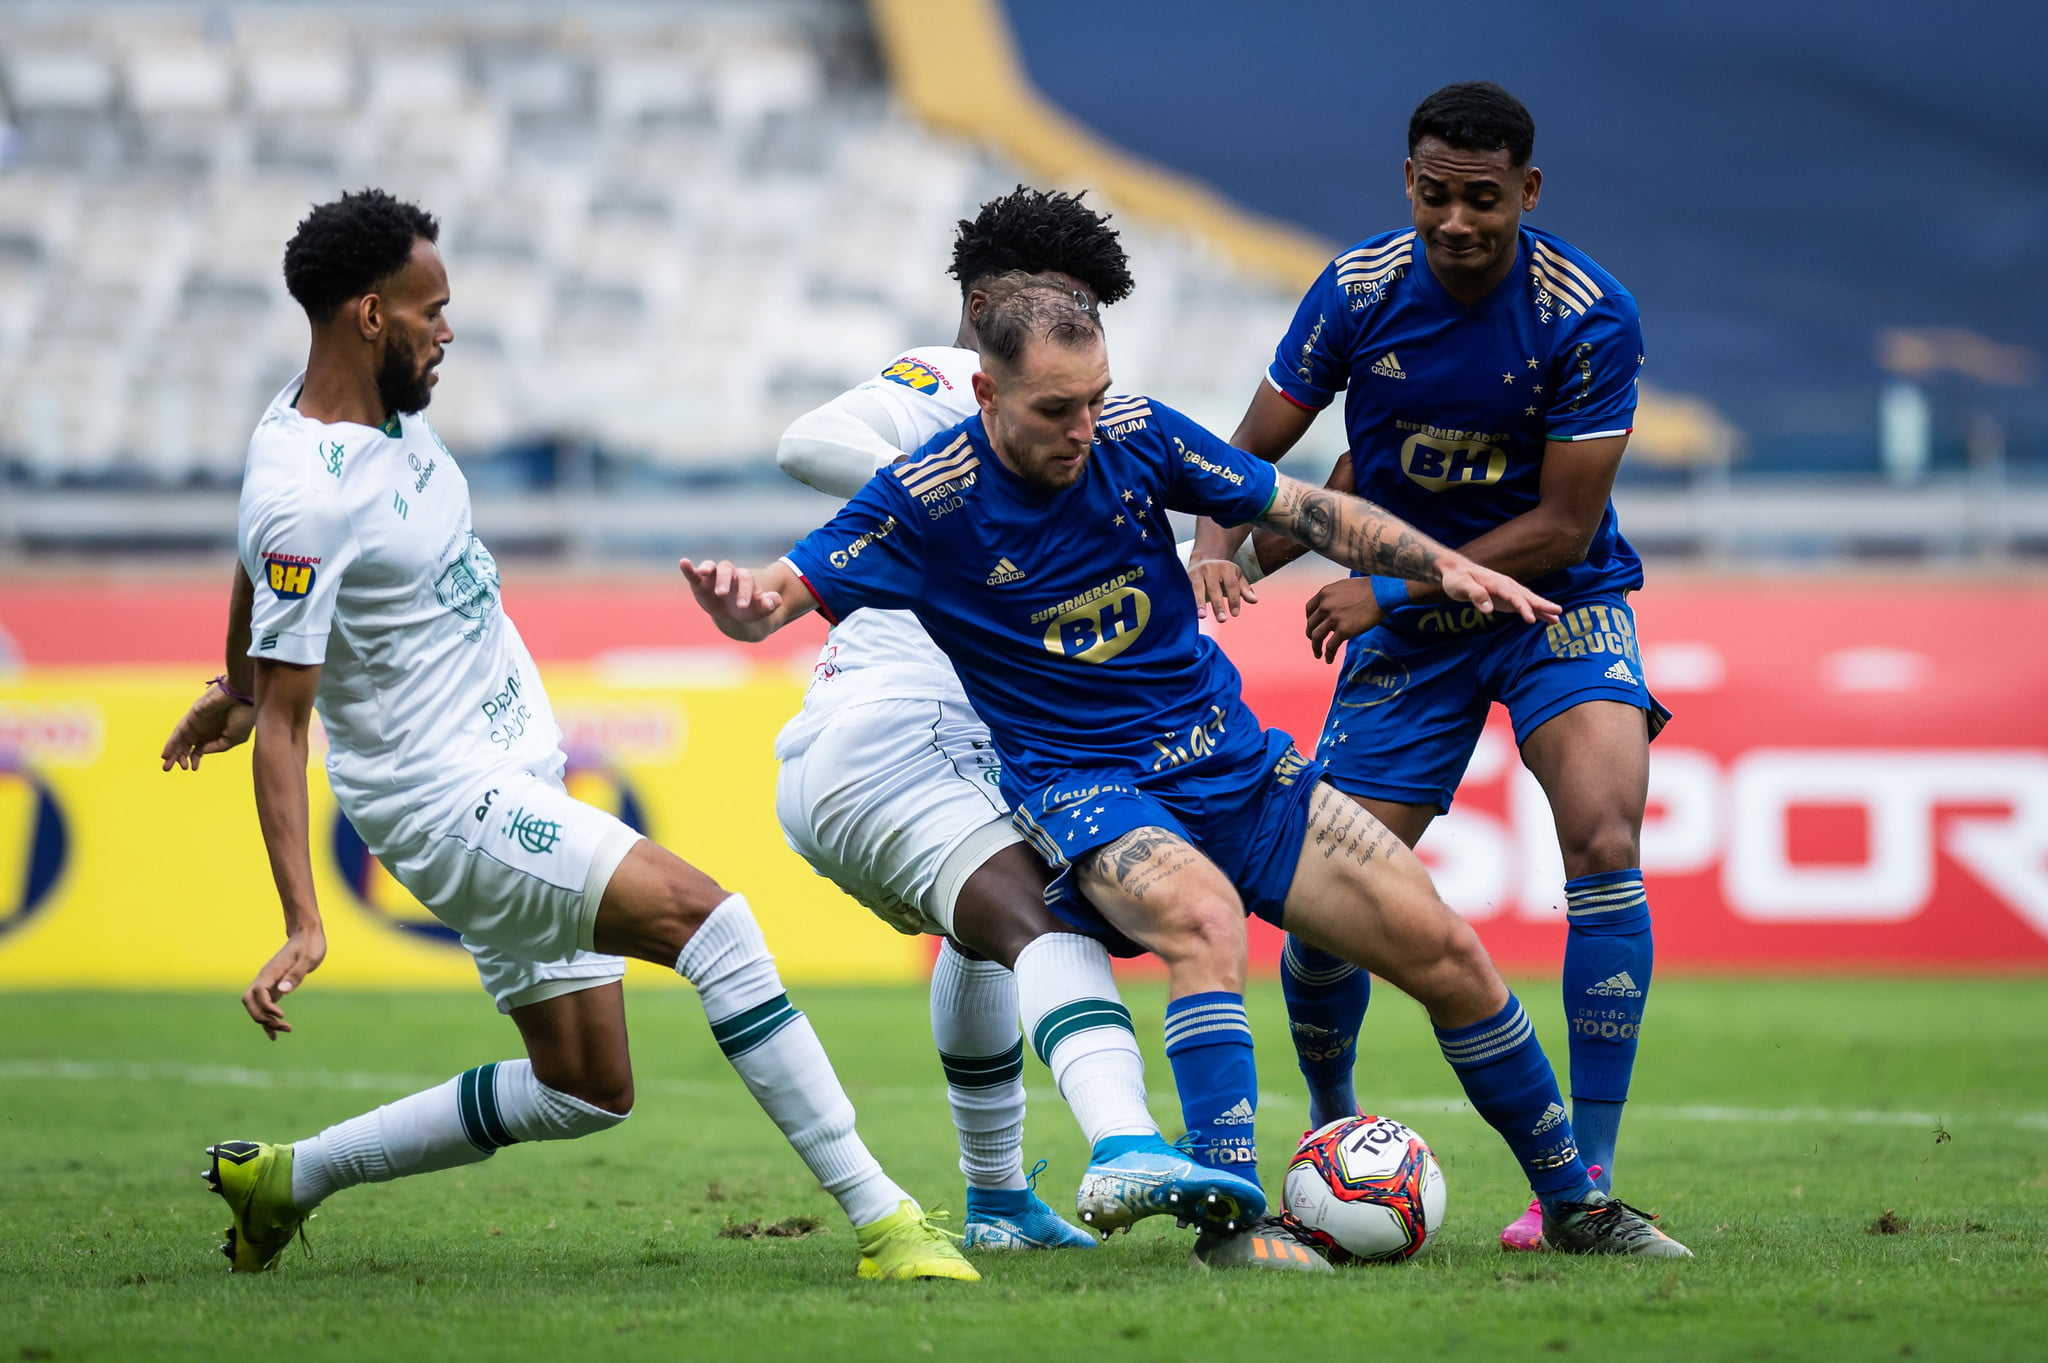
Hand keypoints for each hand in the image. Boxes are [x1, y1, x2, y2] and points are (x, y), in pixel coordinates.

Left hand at [160, 682, 254, 770]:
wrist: (242, 696)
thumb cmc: (244, 715)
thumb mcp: (235, 738)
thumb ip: (218, 747)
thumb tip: (202, 751)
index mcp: (217, 733)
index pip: (200, 748)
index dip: (195, 758)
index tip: (193, 768)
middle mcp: (205, 728)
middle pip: (188, 745)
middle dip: (179, 757)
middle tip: (169, 769)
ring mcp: (197, 723)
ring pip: (181, 740)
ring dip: (173, 752)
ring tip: (166, 765)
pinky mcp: (192, 717)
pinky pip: (178, 732)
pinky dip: (171, 743)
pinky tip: (166, 754)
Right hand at [242, 926, 325, 1038]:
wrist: (307, 934)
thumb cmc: (310, 945)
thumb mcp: (309, 958)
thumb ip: (296, 974)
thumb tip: (283, 991)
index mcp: (271, 972)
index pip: (258, 993)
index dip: (266, 1007)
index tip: (282, 1016)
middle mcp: (264, 978)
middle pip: (250, 1003)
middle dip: (262, 1018)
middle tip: (284, 1027)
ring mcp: (267, 983)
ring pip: (255, 1006)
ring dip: (265, 1021)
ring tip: (285, 1031)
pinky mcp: (274, 987)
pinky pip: (263, 1006)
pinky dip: (267, 1020)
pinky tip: (275, 1033)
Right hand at [679, 558, 781, 622]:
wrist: (735, 614)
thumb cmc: (749, 609)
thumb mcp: (760, 609)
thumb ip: (769, 604)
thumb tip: (774, 601)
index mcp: (745, 579)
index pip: (745, 579)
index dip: (745, 591)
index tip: (743, 605)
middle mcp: (729, 574)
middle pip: (727, 569)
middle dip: (724, 580)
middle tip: (722, 594)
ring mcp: (713, 577)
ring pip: (711, 566)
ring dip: (706, 568)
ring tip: (703, 573)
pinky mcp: (699, 583)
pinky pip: (692, 573)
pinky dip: (688, 568)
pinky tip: (684, 562)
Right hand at [1188, 555, 1257, 621]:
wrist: (1204, 558)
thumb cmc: (1223, 573)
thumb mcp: (1236, 577)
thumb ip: (1245, 589)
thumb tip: (1254, 600)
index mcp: (1226, 568)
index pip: (1231, 585)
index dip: (1234, 600)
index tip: (1235, 614)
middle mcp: (1210, 569)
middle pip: (1214, 588)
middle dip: (1218, 605)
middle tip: (1222, 620)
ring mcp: (1196, 572)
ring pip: (1197, 588)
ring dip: (1199, 603)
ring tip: (1202, 616)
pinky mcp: (1185, 577)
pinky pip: (1185, 590)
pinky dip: (1187, 601)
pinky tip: (1188, 612)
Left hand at [1305, 578, 1384, 661]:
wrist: (1382, 593)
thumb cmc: (1369, 588)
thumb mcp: (1345, 587)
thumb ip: (1335, 597)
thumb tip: (1335, 606)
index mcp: (1324, 594)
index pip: (1309, 609)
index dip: (1310, 620)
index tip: (1313, 626)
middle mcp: (1325, 606)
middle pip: (1311, 624)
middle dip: (1311, 635)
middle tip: (1314, 642)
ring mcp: (1333, 619)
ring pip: (1316, 637)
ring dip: (1315, 647)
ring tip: (1318, 654)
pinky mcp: (1344, 631)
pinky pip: (1330, 647)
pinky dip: (1328, 655)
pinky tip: (1329, 659)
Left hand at [1437, 557, 1561, 624]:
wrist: (1456, 572)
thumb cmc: (1457, 579)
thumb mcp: (1461, 586)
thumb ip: (1475, 595)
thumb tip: (1488, 608)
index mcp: (1497, 582)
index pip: (1513, 596)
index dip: (1523, 607)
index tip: (1531, 619)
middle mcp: (1506, 586)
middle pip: (1527, 596)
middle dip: (1542, 605)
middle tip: (1557, 612)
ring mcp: (1508, 592)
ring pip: (1529, 600)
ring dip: (1543, 608)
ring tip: (1557, 618)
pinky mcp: (1506, 599)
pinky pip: (1524, 605)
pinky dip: (1536, 611)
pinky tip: (1547, 619)